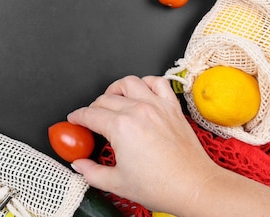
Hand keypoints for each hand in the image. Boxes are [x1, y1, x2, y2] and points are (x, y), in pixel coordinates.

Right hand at [67, 75, 218, 212]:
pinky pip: (157, 82)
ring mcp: (156, 106)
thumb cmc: (162, 186)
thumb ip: (91, 172)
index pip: (89, 114)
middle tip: (91, 118)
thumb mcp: (117, 183)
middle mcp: (138, 111)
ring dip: (116, 89)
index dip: (77, 117)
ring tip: (112, 99)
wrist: (194, 187)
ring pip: (129, 83)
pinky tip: (141, 92)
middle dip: (93, 107)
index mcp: (121, 128)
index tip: (75, 120)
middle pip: (105, 98)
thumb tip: (79, 165)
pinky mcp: (172, 107)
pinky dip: (146, 82)